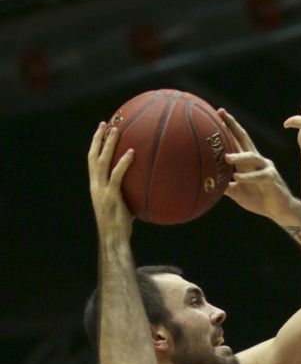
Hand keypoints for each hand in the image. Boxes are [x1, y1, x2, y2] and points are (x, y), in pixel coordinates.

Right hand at [88, 123, 133, 239]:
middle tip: (105, 124)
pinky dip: (123, 163)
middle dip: (98, 139)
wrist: (114, 240)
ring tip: (116, 130)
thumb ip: (129, 196)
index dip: (95, 146)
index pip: (92, 162)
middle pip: (93, 157)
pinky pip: (117, 175)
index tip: (100, 132)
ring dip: (108, 145)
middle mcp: (96, 186)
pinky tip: (132, 152)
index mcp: (96, 188)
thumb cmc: (120, 228)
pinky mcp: (111, 196)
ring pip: (102, 162)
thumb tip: (145, 190)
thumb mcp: (123, 208)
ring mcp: (102, 191)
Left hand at [219, 109, 294, 221]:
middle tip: (221, 113)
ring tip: (226, 157)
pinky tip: (237, 178)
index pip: (237, 140)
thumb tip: (207, 184)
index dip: (228, 127)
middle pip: (244, 139)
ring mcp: (266, 167)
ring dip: (238, 156)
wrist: (281, 210)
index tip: (217, 114)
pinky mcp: (272, 179)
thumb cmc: (260, 200)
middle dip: (232, 126)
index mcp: (248, 162)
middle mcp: (257, 160)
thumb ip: (225, 185)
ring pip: (251, 157)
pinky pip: (259, 176)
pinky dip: (248, 177)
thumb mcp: (238, 192)